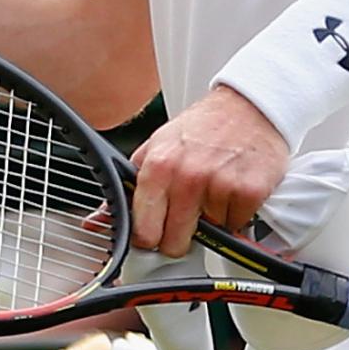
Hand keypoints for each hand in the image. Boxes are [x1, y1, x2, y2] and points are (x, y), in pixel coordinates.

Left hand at [127, 84, 290, 256]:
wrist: (248, 106)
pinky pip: (237, 225)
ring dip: (212, 220)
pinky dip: (236, 214)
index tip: (154, 236)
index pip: (144, 230)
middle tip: (188, 216)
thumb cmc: (202, 127)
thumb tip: (99, 222)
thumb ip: (129, 187)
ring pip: (210, 234)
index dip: (149, 239)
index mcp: (158, 166)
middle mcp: (187, 176)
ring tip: (214, 189)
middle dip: (180, 238)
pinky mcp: (249, 191)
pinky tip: (233, 189)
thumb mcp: (156, 148)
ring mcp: (219, 184)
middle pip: (175, 243)